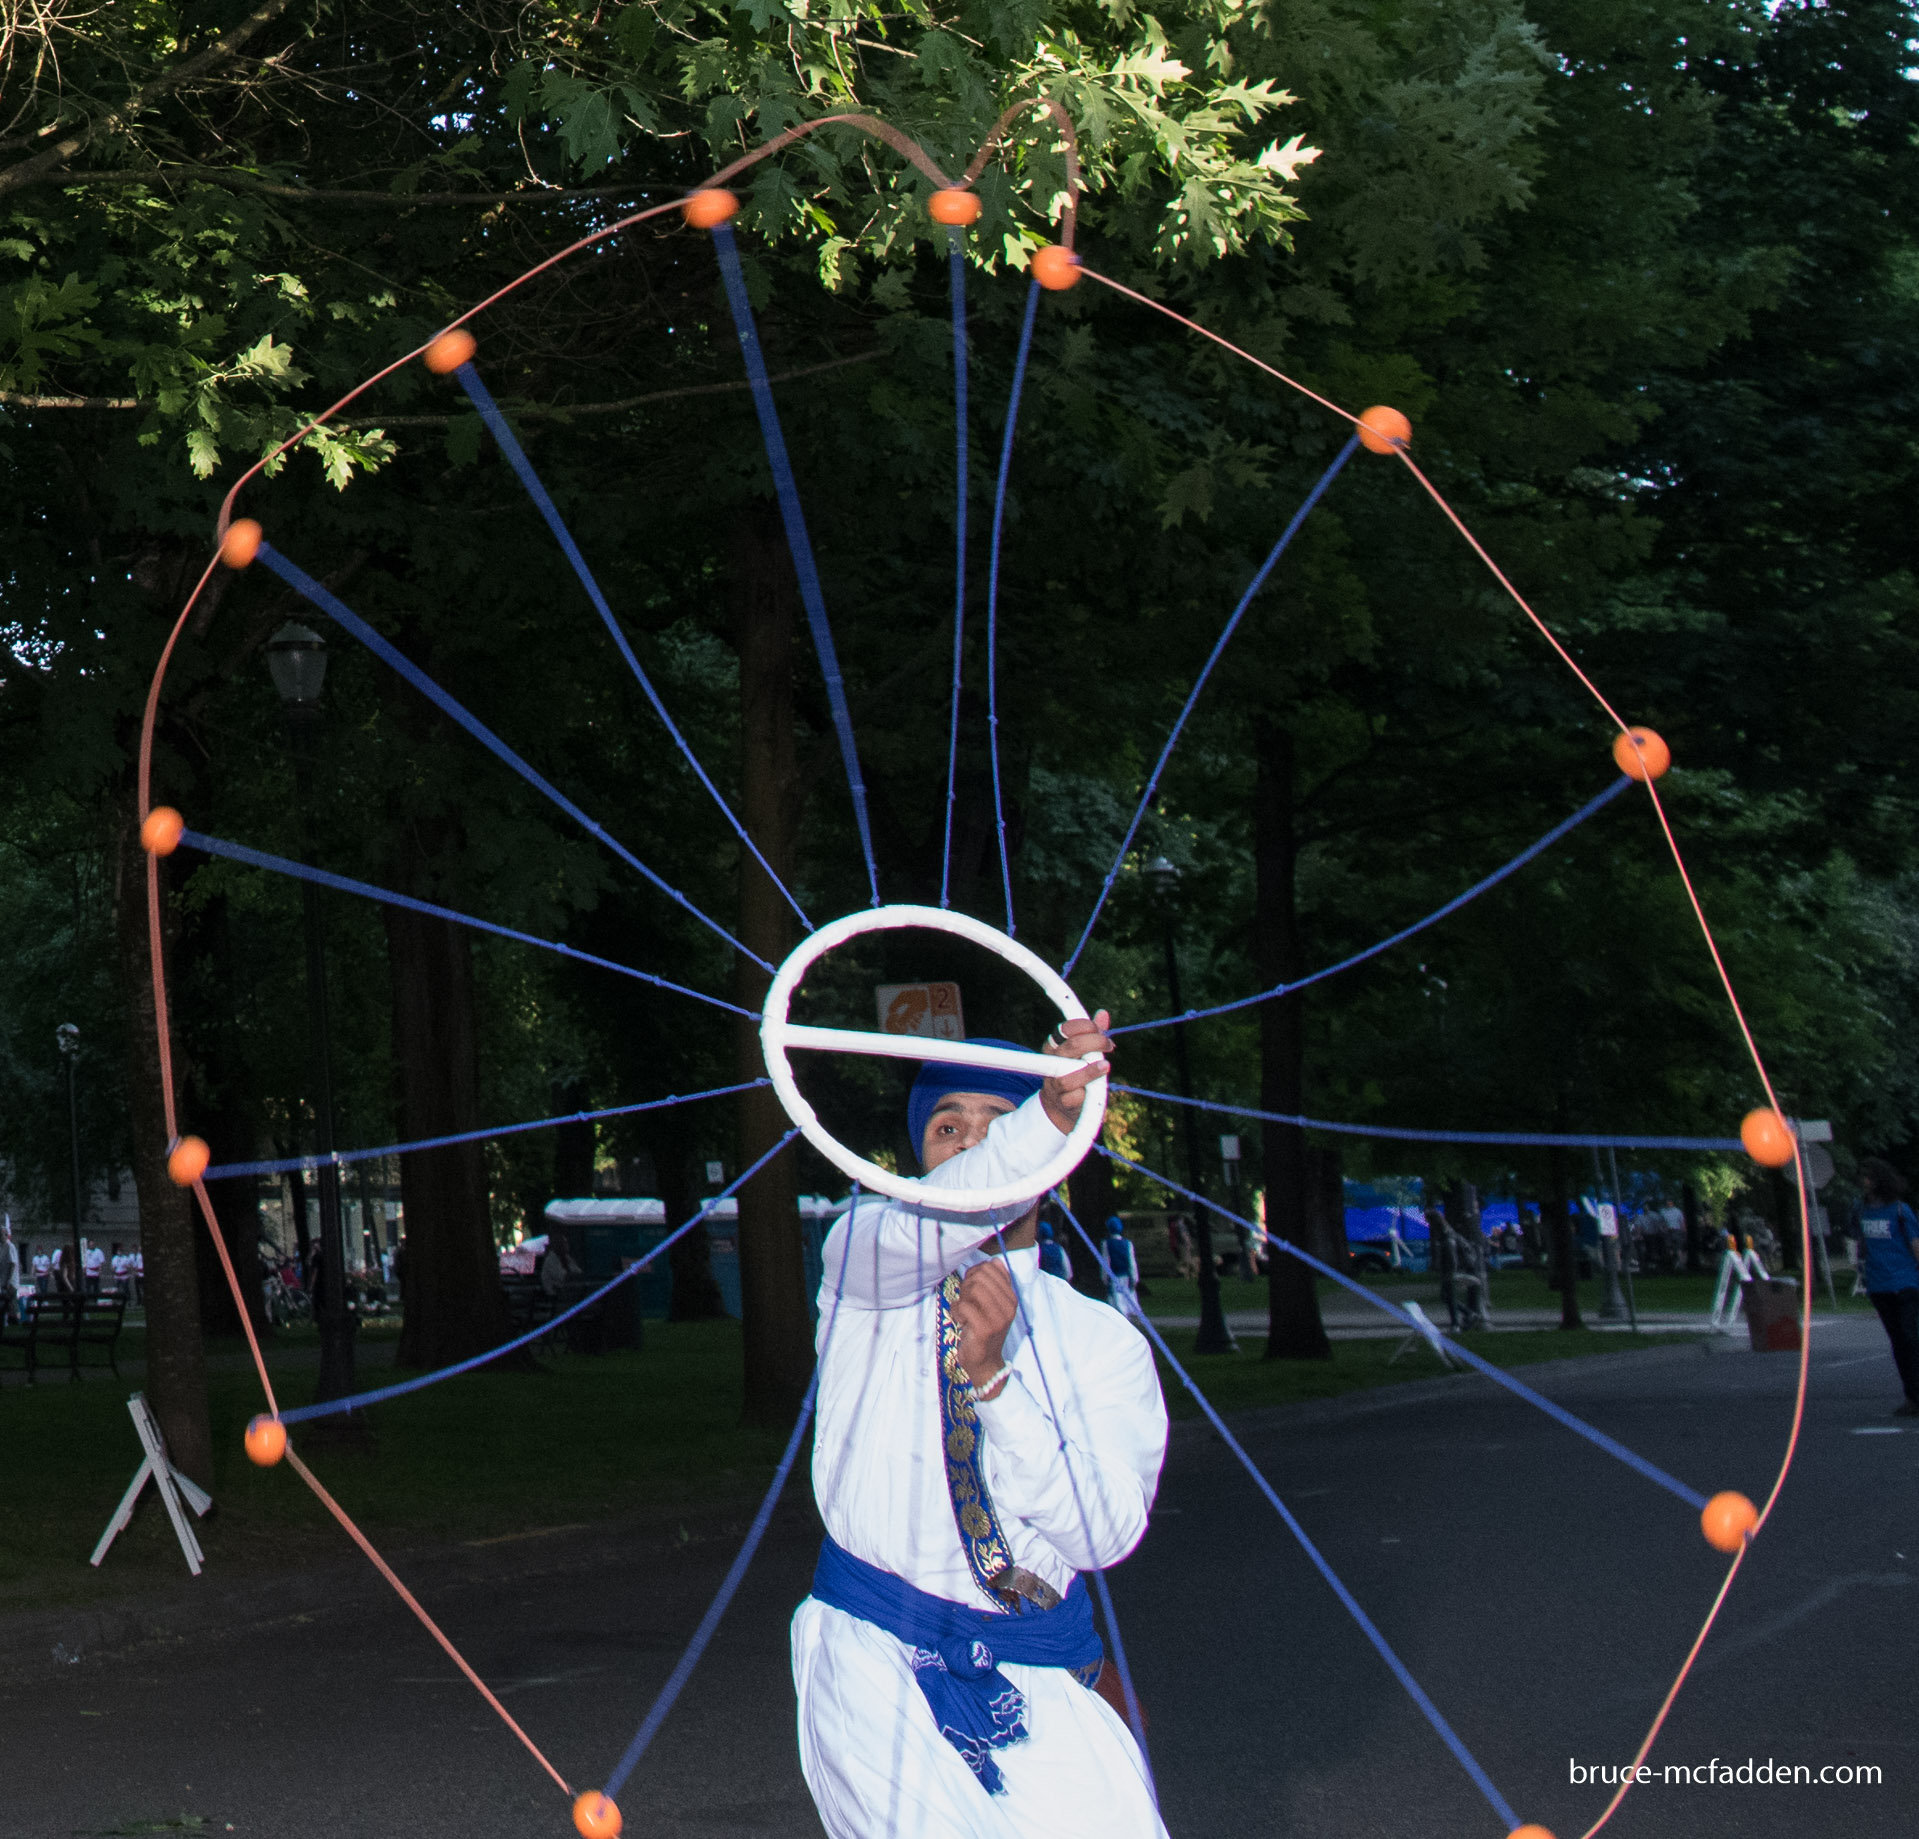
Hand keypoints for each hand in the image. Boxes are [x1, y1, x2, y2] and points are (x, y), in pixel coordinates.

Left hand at [952, 1260, 1016, 1389]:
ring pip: (973, 1287)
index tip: (971, 1287)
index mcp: (1011, 1298)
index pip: (992, 1267)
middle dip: (967, 1284)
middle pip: (981, 1275)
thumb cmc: (984, 1331)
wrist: (985, 1363)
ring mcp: (998, 1318)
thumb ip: (995, 1284)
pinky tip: (961, 1321)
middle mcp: (1008, 1306)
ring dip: (962, 1297)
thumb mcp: (994, 1306)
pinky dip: (956, 1311)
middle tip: (965, 1299)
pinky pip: (963, 1305)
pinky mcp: (984, 1329)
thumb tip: (995, 1261)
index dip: (975, 1272)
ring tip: (964, 1310)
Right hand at [1040, 1009, 1113, 1135]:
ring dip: (1089, 1070)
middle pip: (1072, 1047)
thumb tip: (1103, 1013)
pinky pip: (1074, 1096)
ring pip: (1068, 1076)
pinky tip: (1095, 1089)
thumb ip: (1093, 1035)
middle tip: (1109, 1045)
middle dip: (1095, 1042)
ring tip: (1105, 1066)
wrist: (1063, 1106)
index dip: (1085, 1026)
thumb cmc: (1076, 1073)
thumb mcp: (1084, 1053)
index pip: (1065, 1029)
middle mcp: (1052, 1063)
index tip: (1100, 1030)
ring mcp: (1055, 1083)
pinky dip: (1086, 1092)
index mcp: (1054, 1046)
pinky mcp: (1063, 1102)